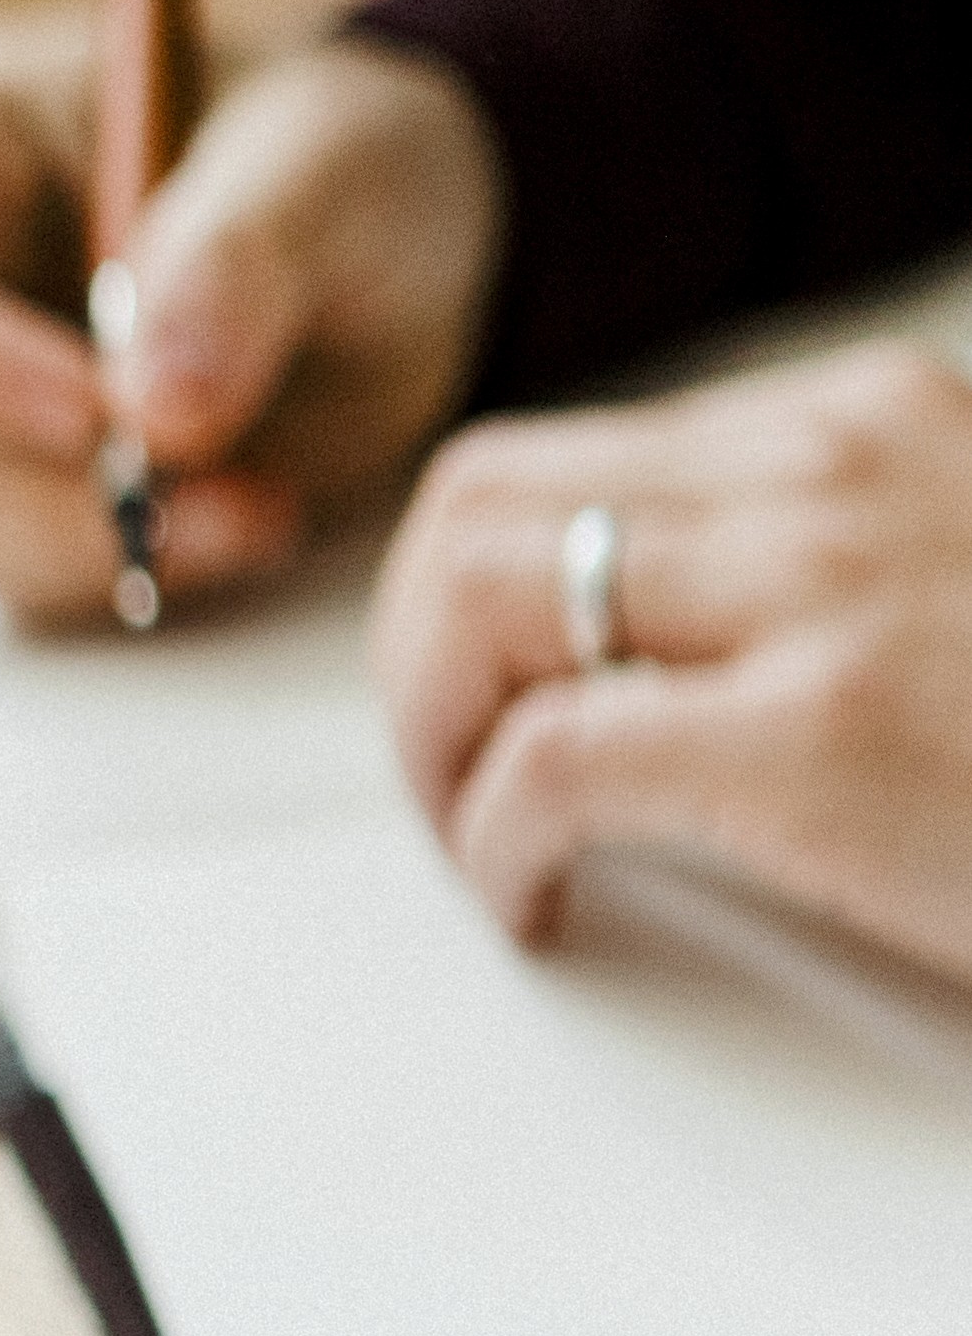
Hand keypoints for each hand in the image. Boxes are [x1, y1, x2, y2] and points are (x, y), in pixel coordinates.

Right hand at [0, 11, 504, 619]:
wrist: (379, 246)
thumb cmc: (337, 156)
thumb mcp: (332, 161)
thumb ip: (241, 259)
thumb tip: (162, 407)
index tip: (98, 416)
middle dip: (49, 479)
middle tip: (225, 492)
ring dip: (88, 540)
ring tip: (257, 507)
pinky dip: (104, 568)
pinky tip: (219, 522)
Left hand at [371, 341, 971, 972]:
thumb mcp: (964, 596)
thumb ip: (847, 581)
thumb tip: (680, 659)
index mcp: (883, 431)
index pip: (584, 458)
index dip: (490, 585)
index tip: (500, 690)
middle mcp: (838, 476)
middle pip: (478, 500)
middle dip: (418, 640)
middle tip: (455, 765)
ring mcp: (826, 595)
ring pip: (474, 594)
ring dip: (433, 727)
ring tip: (485, 827)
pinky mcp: (817, 734)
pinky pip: (543, 761)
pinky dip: (493, 840)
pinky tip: (544, 903)